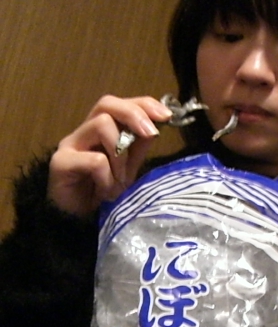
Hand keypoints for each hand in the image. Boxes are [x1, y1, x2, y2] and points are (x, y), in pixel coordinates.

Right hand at [48, 95, 171, 216]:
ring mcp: (70, 145)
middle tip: (151, 134)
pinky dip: (107, 177)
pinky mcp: (60, 163)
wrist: (76, 222)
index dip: (144, 104)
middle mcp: (84, 132)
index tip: (167, 115)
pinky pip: (94, 159)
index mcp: (101, 130)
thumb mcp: (128, 169)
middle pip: (106, 104)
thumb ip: (138, 147)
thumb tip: (156, 125)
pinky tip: (105, 192)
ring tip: (120, 180)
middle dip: (133, 115)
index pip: (121, 104)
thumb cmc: (102, 194)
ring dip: (120, 154)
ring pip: (101, 125)